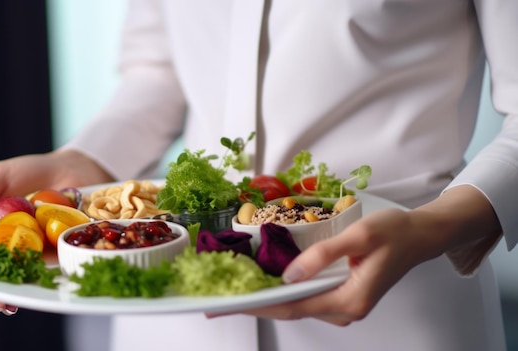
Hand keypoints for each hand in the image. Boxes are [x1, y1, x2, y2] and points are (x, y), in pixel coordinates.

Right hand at [0, 149, 113, 314]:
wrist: (72, 165)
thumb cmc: (30, 171)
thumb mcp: (0, 176)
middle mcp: (21, 250)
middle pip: (9, 280)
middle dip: (6, 296)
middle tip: (6, 305)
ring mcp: (47, 250)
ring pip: (39, 277)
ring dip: (38, 288)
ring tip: (35, 294)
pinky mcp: (71, 245)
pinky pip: (67, 260)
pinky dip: (67, 269)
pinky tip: (67, 275)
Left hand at [214, 185, 500, 325]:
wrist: (422, 236)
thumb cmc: (394, 233)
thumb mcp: (358, 237)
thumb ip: (323, 257)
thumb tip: (289, 276)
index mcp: (348, 301)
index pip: (291, 307)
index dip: (255, 306)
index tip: (226, 304)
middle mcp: (344, 311)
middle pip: (290, 310)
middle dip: (253, 305)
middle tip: (216, 302)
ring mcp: (343, 306)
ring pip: (297, 305)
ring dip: (266, 298)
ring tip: (233, 290)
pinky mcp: (342, 297)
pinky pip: (306, 298)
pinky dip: (283, 292)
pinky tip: (264, 284)